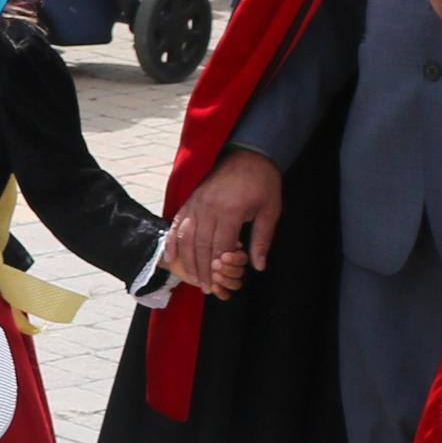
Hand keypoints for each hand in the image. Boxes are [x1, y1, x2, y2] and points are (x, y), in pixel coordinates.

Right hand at [168, 147, 285, 298]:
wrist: (248, 154)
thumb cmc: (263, 183)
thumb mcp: (271, 211)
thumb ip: (263, 239)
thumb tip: (258, 266)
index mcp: (230, 211)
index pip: (219, 247)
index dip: (217, 269)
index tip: (217, 285)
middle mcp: (208, 208)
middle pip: (200, 246)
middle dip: (201, 270)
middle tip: (205, 289)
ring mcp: (196, 203)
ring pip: (186, 237)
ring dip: (187, 260)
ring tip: (192, 278)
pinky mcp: (190, 200)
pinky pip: (176, 223)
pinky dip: (172, 241)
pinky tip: (170, 256)